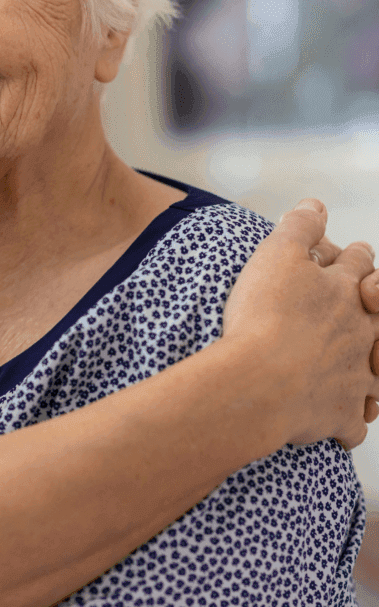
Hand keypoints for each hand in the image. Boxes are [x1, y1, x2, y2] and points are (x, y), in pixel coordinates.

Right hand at [222, 199, 378, 449]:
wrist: (259, 380)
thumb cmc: (265, 316)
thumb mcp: (276, 255)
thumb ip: (298, 226)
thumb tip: (315, 204)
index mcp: (344, 292)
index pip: (359, 264)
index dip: (355, 256)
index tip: (356, 252)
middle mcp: (359, 333)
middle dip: (377, 309)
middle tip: (372, 305)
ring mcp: (354, 376)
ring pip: (378, 373)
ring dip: (374, 371)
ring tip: (370, 369)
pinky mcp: (338, 413)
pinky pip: (353, 421)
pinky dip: (350, 420)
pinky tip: (344, 420)